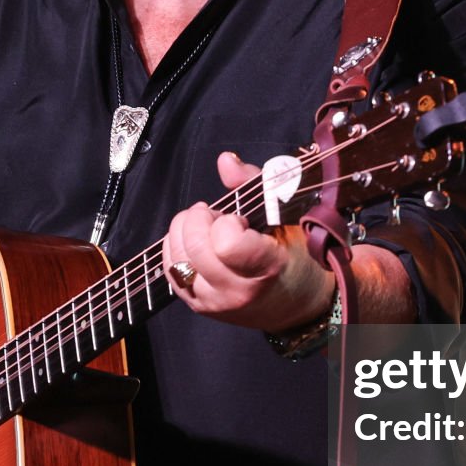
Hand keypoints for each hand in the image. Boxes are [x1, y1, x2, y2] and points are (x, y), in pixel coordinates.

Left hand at [162, 151, 336, 333]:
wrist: (295, 304)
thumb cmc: (295, 258)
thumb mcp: (285, 219)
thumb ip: (253, 185)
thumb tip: (225, 160)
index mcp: (264, 270)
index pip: (226, 244)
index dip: (227, 222)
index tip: (240, 220)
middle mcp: (234, 291)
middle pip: (194, 245)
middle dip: (201, 219)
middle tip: (219, 218)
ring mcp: (211, 302)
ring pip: (175, 256)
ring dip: (185, 231)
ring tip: (209, 231)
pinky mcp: (195, 305)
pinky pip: (170, 269)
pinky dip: (176, 247)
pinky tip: (197, 242)